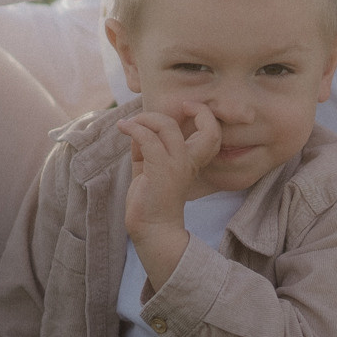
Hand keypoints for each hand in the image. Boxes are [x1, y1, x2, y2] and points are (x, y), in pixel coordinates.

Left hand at [117, 108, 221, 285]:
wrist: (151, 228)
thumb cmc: (150, 198)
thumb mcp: (149, 166)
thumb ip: (146, 146)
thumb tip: (135, 128)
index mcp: (192, 160)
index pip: (213, 133)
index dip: (204, 114)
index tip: (184, 107)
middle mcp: (190, 162)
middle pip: (208, 129)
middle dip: (191, 110)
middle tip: (167, 110)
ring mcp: (177, 166)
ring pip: (167, 126)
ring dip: (145, 119)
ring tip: (130, 123)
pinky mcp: (160, 172)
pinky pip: (148, 139)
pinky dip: (133, 129)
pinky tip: (123, 128)